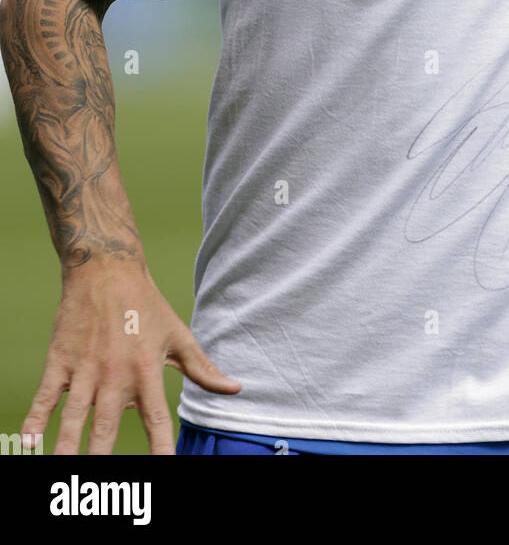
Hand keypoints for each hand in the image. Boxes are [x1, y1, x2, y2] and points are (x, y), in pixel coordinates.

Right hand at [21, 260, 241, 454]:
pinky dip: (37, 417)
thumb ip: (203, 369)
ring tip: (63, 469)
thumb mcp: (178, 336)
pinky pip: (46, 394)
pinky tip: (30, 441)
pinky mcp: (61, 360)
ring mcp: (86, 368)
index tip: (164, 471)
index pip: (156, 420)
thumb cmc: (146, 305)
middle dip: (102, 456)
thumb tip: (235, 389)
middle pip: (107, 425)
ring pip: (74, 415)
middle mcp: (116, 374)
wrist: (106, 269)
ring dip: (67, 445)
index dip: (161, 449)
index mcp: (147, 372)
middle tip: (97, 483)